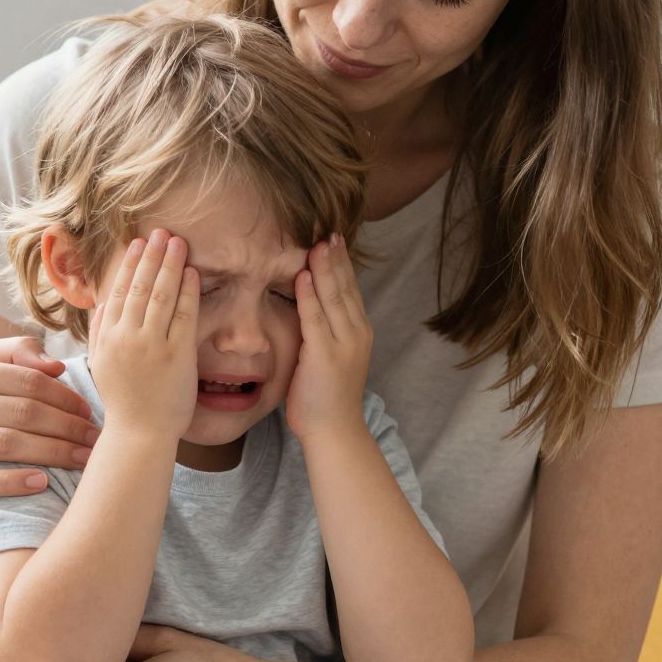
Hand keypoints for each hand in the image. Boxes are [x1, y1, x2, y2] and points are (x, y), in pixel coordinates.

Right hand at [0, 334, 98, 499]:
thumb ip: (11, 353)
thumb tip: (56, 365)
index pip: (26, 380)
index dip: (64, 396)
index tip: (91, 412)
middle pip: (22, 412)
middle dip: (67, 427)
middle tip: (97, 441)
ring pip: (5, 444)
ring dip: (52, 454)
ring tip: (83, 462)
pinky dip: (10, 482)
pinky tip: (40, 484)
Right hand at [88, 230, 199, 443]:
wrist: (139, 434)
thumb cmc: (123, 402)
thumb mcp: (101, 365)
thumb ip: (99, 332)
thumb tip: (104, 302)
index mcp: (109, 337)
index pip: (119, 291)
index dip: (130, 264)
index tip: (138, 243)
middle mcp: (128, 337)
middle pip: (140, 287)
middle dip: (152, 256)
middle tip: (162, 232)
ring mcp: (153, 346)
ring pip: (161, 295)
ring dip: (170, 265)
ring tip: (178, 242)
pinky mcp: (177, 356)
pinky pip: (183, 316)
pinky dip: (187, 291)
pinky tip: (192, 273)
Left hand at [285, 234, 371, 445]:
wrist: (335, 430)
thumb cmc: (327, 397)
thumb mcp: (331, 357)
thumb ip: (325, 332)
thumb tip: (310, 307)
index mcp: (358, 332)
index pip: (350, 290)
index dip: (341, 264)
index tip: (333, 240)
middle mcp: (356, 333)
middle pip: (344, 287)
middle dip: (335, 258)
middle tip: (328, 230)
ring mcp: (343, 344)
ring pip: (333, 297)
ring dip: (323, 268)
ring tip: (316, 243)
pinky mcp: (324, 355)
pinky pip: (315, 318)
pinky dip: (308, 295)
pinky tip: (302, 275)